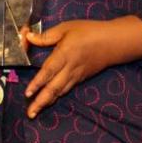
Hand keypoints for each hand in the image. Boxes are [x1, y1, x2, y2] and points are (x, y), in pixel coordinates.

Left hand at [21, 16, 141, 118]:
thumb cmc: (89, 31)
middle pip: (53, 88)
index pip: (49, 71)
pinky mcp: (80, 78)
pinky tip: (48, 102)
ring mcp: (76, 75)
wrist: (113, 42)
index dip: (38, 83)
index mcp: (65, 54)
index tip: (28, 93)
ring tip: (35, 112)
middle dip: (40, 102)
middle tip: (30, 114)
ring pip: (59, 92)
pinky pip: (66, 89)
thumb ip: (46, 36)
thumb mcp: (66, 28)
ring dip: (47, 102)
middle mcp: (70, 68)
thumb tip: (28, 37)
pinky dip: (56, 97)